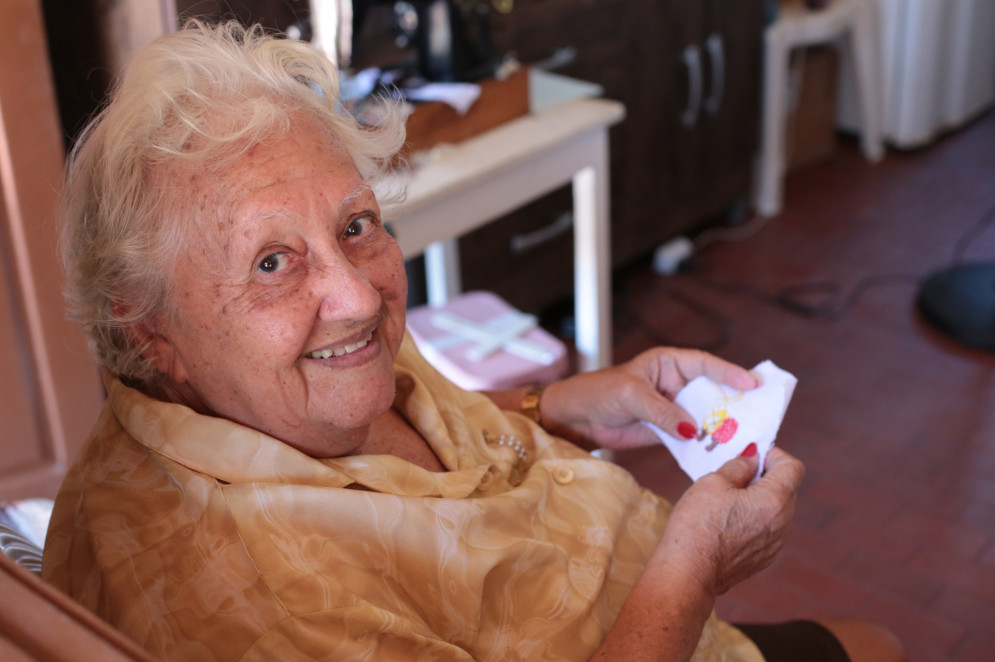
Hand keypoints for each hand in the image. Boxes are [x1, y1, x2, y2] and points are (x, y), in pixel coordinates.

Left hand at [539, 347, 757, 449]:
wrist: (579, 419)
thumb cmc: (600, 393)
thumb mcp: (631, 395)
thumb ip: (662, 411)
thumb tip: (692, 430)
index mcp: (669, 363)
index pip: (706, 364)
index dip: (730, 372)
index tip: (752, 383)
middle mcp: (676, 384)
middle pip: (713, 391)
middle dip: (735, 402)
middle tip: (762, 413)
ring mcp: (674, 408)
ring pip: (706, 416)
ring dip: (723, 427)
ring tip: (747, 437)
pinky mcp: (669, 431)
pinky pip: (693, 437)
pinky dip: (705, 445)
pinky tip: (720, 453)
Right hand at [651, 447, 804, 596]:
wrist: (688, 573)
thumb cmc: (697, 525)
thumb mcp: (712, 482)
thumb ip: (738, 466)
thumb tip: (751, 460)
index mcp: (774, 500)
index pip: (793, 467)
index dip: (774, 454)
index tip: (754, 455)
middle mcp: (782, 523)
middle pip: (787, 488)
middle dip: (766, 476)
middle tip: (737, 474)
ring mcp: (775, 544)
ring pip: (777, 510)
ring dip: (760, 499)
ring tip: (728, 501)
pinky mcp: (764, 558)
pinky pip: (768, 529)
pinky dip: (755, 519)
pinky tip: (728, 523)